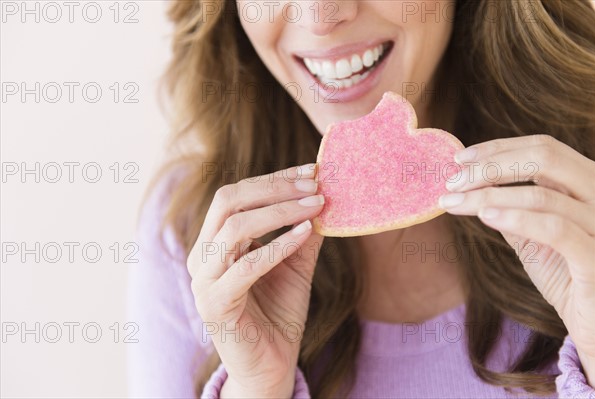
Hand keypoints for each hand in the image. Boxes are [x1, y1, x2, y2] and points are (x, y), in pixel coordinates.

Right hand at [187, 164, 324, 397]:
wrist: (270, 365)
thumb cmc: (279, 314)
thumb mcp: (295, 265)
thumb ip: (302, 233)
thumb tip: (322, 196)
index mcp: (216, 242)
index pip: (238, 194)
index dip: (274, 178)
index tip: (311, 170)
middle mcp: (203, 255)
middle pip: (228, 201)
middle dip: (274, 187)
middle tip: (314, 184)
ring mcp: (204, 279)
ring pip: (235, 226)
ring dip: (279, 211)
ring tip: (316, 205)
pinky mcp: (215, 304)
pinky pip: (247, 265)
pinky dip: (278, 244)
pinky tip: (305, 232)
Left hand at [439, 134, 594, 388]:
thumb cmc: (568, 277)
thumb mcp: (534, 236)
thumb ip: (513, 208)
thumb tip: (472, 185)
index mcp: (588, 184)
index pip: (543, 148)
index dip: (498, 148)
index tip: (459, 158)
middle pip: (545, 158)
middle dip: (491, 166)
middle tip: (452, 181)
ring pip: (541, 195)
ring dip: (488, 195)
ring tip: (453, 201)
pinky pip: (555, 229)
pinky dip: (516, 218)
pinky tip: (485, 217)